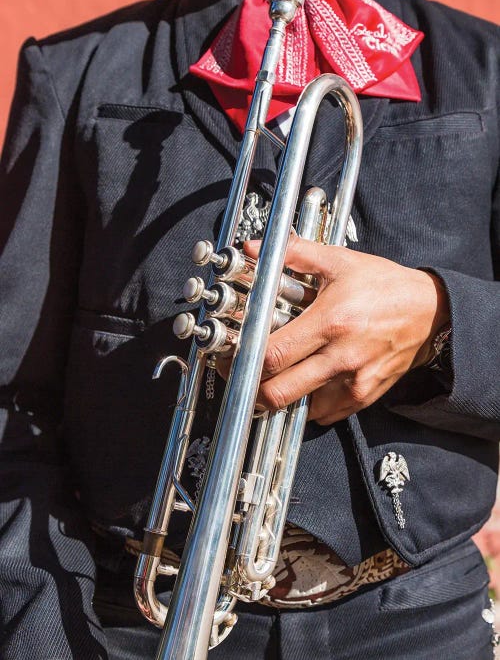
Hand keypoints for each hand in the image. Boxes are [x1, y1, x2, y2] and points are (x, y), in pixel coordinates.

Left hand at [240, 236, 448, 424]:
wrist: (430, 312)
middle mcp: (341, 357)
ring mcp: (354, 382)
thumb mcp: (339, 261)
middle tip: (241, 376)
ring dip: (281, 397)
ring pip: (299, 409)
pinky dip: (307, 403)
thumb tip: (253, 247)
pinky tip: (304, 382)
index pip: (273, 355)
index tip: (231, 357)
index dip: (243, 360)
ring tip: (274, 377)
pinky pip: (324, 413)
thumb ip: (294, 254)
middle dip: (252, 389)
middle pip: (279, 393)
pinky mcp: (364, 396)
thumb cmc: (384, 285)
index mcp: (331, 322)